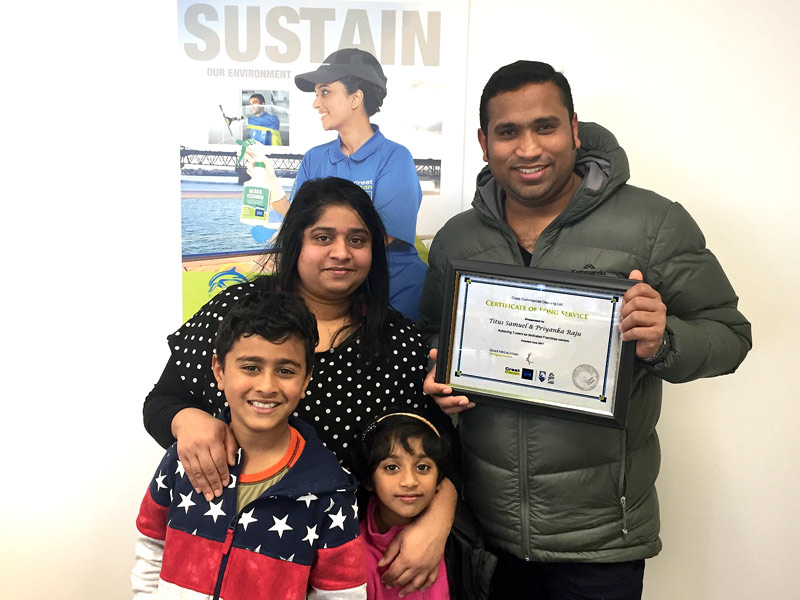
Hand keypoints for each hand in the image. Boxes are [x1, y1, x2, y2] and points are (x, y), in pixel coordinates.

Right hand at [171, 408, 237, 500]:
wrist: (188, 420)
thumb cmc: (210, 426)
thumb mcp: (225, 430)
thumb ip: (231, 446)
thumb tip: (232, 464)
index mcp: (212, 438)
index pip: (219, 459)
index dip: (223, 473)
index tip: (227, 483)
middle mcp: (199, 445)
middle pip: (208, 468)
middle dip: (214, 483)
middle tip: (218, 494)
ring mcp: (189, 451)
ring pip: (197, 471)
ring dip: (204, 485)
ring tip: (209, 496)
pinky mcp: (181, 455)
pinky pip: (188, 470)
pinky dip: (194, 481)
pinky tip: (199, 489)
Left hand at [377, 479, 454, 595]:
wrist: (435, 524)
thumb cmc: (417, 529)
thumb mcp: (399, 538)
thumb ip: (389, 553)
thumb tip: (380, 564)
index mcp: (405, 560)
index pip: (393, 573)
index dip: (387, 578)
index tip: (383, 579)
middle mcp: (416, 567)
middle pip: (403, 580)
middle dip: (394, 583)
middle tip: (389, 585)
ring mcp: (427, 568)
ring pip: (416, 584)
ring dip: (407, 589)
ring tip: (401, 593)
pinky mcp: (435, 566)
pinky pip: (430, 580)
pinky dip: (425, 586)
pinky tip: (421, 589)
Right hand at [423, 349, 473, 414]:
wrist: (450, 376)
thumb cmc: (444, 371)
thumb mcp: (442, 363)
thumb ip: (438, 357)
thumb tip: (434, 352)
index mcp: (431, 383)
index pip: (430, 388)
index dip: (438, 389)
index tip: (448, 389)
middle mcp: (435, 394)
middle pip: (440, 401)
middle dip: (452, 401)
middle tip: (463, 399)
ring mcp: (442, 401)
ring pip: (447, 408)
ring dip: (458, 406)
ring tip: (468, 402)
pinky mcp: (450, 406)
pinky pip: (454, 410)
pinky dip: (462, 408)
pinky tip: (470, 404)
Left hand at [620, 270, 666, 358]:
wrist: (649, 343)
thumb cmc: (641, 323)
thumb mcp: (637, 305)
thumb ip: (635, 289)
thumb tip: (635, 272)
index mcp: (655, 297)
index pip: (641, 288)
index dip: (629, 294)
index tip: (624, 302)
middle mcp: (660, 307)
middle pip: (636, 302)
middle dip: (624, 311)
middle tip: (622, 318)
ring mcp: (660, 320)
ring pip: (636, 316)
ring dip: (625, 324)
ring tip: (624, 328)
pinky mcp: (656, 333)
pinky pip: (637, 331)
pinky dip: (627, 334)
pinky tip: (626, 336)